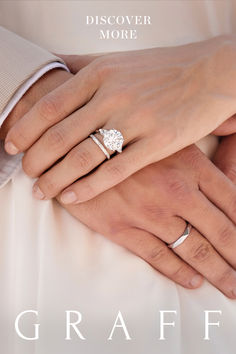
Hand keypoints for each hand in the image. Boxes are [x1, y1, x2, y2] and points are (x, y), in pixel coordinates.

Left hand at [4, 36, 235, 203]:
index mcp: (101, 75)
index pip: (50, 106)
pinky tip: (72, 196)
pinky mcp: (157, 143)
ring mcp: (136, 121)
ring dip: (56, 177)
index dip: (25, 129)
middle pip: (60, 135)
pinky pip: (115, 170)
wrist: (211, 73)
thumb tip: (54, 65)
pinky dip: (89, 186)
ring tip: (41, 191)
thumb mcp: (119, 59)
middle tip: (25, 173)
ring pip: (83, 156)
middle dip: (35, 159)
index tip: (12, 146)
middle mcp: (113, 96)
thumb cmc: (163, 68)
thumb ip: (84, 64)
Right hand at [58, 145, 235, 297]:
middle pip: (221, 232)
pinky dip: (179, 272)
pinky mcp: (123, 227)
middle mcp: (175, 191)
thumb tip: (230, 166)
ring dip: (217, 272)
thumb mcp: (165, 138)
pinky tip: (193, 282)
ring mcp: (149, 211)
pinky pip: (158, 256)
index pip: (233, 202)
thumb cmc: (123, 139)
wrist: (74, 145)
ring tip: (230, 287)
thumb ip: (196, 157)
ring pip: (194, 250)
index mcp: (190, 165)